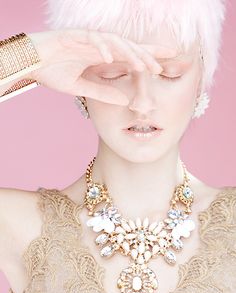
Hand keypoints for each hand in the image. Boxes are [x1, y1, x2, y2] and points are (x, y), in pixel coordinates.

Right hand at [28, 29, 176, 104]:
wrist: (30, 63)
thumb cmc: (53, 71)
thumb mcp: (82, 87)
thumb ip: (103, 92)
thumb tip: (123, 102)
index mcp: (101, 57)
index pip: (128, 57)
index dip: (146, 60)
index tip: (163, 68)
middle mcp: (98, 46)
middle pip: (128, 47)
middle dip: (146, 54)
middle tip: (164, 64)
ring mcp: (87, 40)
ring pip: (114, 42)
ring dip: (128, 52)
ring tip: (141, 64)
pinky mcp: (73, 36)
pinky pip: (91, 40)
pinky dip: (101, 48)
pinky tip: (110, 58)